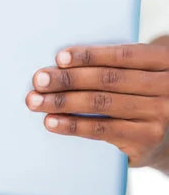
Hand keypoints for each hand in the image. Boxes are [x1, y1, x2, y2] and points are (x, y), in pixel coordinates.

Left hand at [26, 43, 168, 168]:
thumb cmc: (143, 92)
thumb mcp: (140, 71)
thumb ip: (114, 63)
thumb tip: (60, 61)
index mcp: (162, 61)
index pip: (122, 55)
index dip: (89, 55)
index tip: (59, 57)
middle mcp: (165, 87)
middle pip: (107, 79)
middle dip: (68, 79)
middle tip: (39, 79)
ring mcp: (158, 115)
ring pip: (101, 103)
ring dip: (63, 101)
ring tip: (37, 100)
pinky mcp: (145, 139)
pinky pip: (102, 129)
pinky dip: (73, 125)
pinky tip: (52, 121)